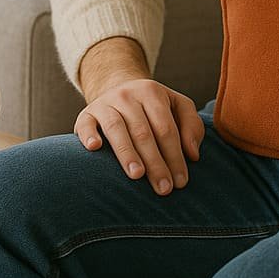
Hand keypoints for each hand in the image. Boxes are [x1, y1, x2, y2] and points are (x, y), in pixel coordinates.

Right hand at [74, 77, 204, 194]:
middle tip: (164, 189)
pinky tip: (95, 148)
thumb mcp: (177, 106)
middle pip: (143, 132)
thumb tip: (193, 155)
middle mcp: (128, 95)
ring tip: (137, 175)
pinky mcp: (86, 114)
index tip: (180, 182)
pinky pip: (86, 124)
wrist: (118, 89)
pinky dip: (89, 135)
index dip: (175, 155)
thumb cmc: (153, 107)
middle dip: (155, 162)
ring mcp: (105, 103)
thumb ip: (191, 126)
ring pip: (116, 128)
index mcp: (152, 92)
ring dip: (127, 153)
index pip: (166, 128)